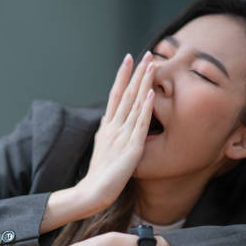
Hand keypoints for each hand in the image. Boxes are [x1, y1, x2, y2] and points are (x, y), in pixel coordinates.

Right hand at [75, 51, 155, 211]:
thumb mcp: (103, 147)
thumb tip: (108, 118)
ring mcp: (122, 135)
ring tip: (152, 64)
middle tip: (146, 53)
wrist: (92, 192)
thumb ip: (107, 132)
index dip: (122, 76)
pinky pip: (140, 123)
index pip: (115, 94)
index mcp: (107, 126)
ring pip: (134, 103)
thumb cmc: (99, 174)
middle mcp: (114, 126)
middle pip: (126, 94)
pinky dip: (146, 107)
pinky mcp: (132, 148)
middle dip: (136, 73)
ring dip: (143, 83)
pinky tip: (151, 93)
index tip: (129, 58)